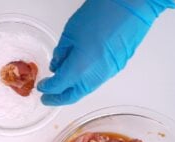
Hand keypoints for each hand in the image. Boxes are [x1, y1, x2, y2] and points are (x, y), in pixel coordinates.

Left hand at [37, 0, 174, 105]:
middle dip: (58, 99)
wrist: (132, 7)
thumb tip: (57, 65)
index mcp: (80, 68)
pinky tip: (77, 76)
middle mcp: (95, 76)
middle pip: (73, 96)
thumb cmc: (101, 14)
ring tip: (60, 87)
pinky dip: (84, 83)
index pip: (58, 86)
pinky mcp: (117, 67)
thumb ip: (61, 53)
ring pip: (86, 90)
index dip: (47, 88)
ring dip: (72, 91)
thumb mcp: (70, 33)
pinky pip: (96, 81)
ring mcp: (108, 73)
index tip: (42, 87)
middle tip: (47, 98)